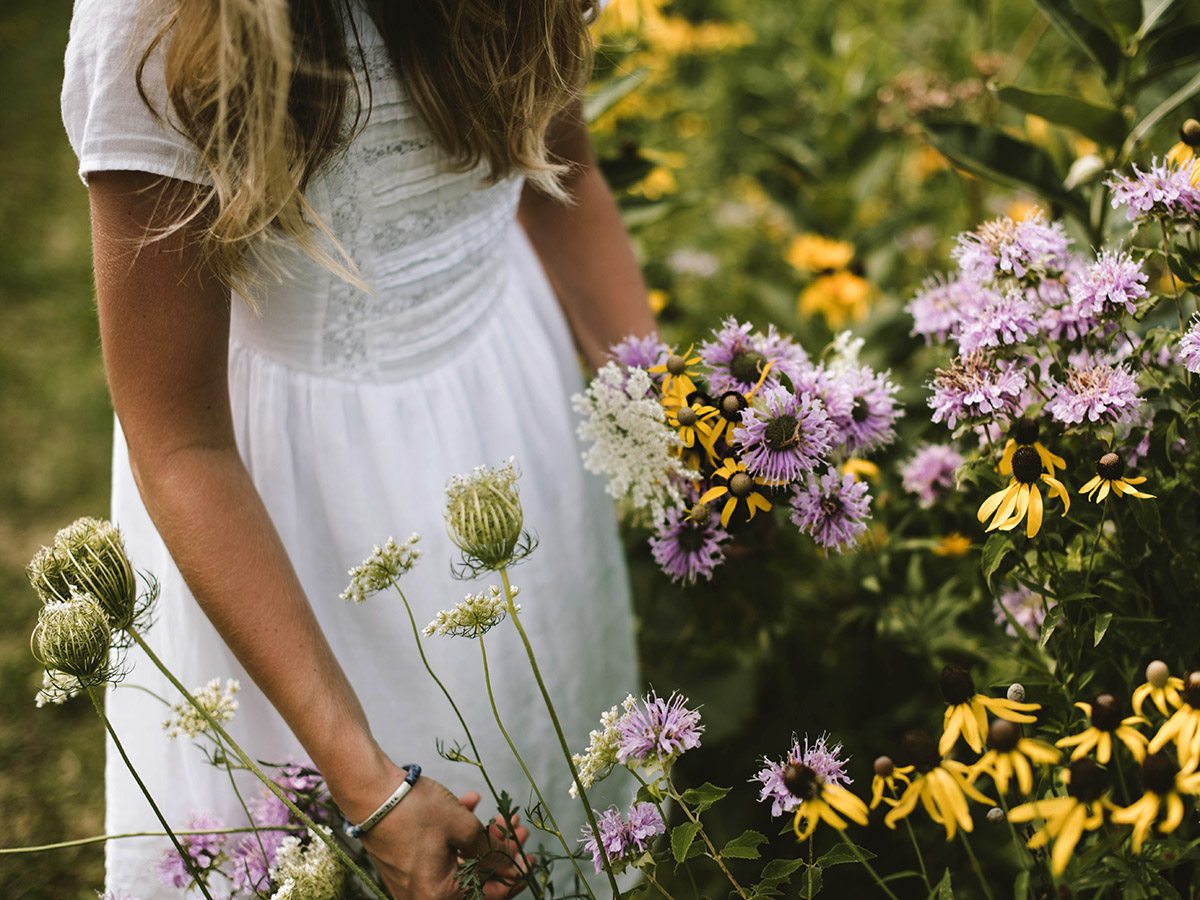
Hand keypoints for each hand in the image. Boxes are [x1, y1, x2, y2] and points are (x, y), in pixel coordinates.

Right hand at [353, 772, 531, 899]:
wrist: (370, 791)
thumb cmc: (414, 810)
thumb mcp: (463, 827)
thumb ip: (489, 851)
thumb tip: (507, 865)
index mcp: (439, 896)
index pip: (489, 894)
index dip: (512, 873)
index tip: (528, 855)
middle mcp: (424, 896)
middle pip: (474, 877)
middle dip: (497, 849)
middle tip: (514, 828)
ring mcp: (413, 881)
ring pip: (459, 861)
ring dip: (479, 838)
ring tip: (497, 814)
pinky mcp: (406, 864)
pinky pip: (440, 853)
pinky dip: (456, 833)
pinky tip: (469, 804)